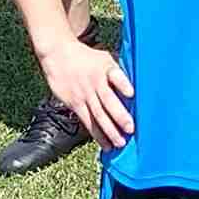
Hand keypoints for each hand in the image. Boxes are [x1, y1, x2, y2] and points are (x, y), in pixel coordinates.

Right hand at [42, 34, 132, 148]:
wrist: (58, 55)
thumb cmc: (88, 58)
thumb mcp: (105, 58)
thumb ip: (119, 72)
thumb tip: (140, 84)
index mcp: (106, 69)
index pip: (115, 76)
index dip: (123, 84)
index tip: (132, 93)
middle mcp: (95, 83)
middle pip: (108, 101)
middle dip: (119, 116)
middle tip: (130, 129)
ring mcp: (84, 94)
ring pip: (98, 115)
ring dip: (109, 131)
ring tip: (120, 143)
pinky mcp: (74, 103)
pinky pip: (87, 121)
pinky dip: (97, 134)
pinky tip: (105, 144)